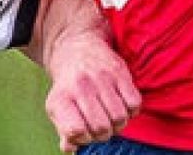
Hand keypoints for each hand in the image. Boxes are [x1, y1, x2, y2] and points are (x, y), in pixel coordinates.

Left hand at [44, 30, 141, 152]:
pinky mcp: (119, 71)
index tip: (84, 132)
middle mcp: (80, 86)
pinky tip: (121, 104)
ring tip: (111, 116)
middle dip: (104, 133)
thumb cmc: (69, 85)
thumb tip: (70, 149)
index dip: (84, 138)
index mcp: (61, 98)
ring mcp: (101, 78)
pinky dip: (131, 110)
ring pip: (120, 117)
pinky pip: (134, 103)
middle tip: (101, 126)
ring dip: (119, 123)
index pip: (76, 130)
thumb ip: (64, 129)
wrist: (77, 48)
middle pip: (102, 128)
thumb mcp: (59, 105)